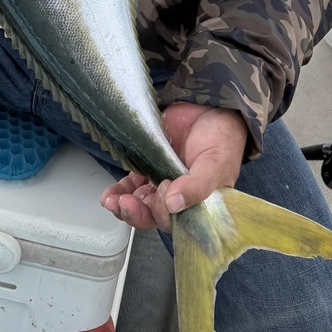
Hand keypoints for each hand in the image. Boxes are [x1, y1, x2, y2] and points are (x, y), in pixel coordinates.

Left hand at [100, 103, 248, 232]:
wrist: (211, 109)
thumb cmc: (221, 139)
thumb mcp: (215, 164)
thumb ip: (197, 187)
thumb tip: (173, 205)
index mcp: (197, 206)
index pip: (175, 222)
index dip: (162, 213)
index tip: (163, 188)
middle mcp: (178, 198)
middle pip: (152, 215)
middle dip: (136, 213)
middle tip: (126, 204)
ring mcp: (161, 183)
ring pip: (139, 204)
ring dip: (123, 206)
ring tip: (111, 201)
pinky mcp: (149, 167)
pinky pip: (132, 185)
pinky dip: (120, 191)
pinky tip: (110, 193)